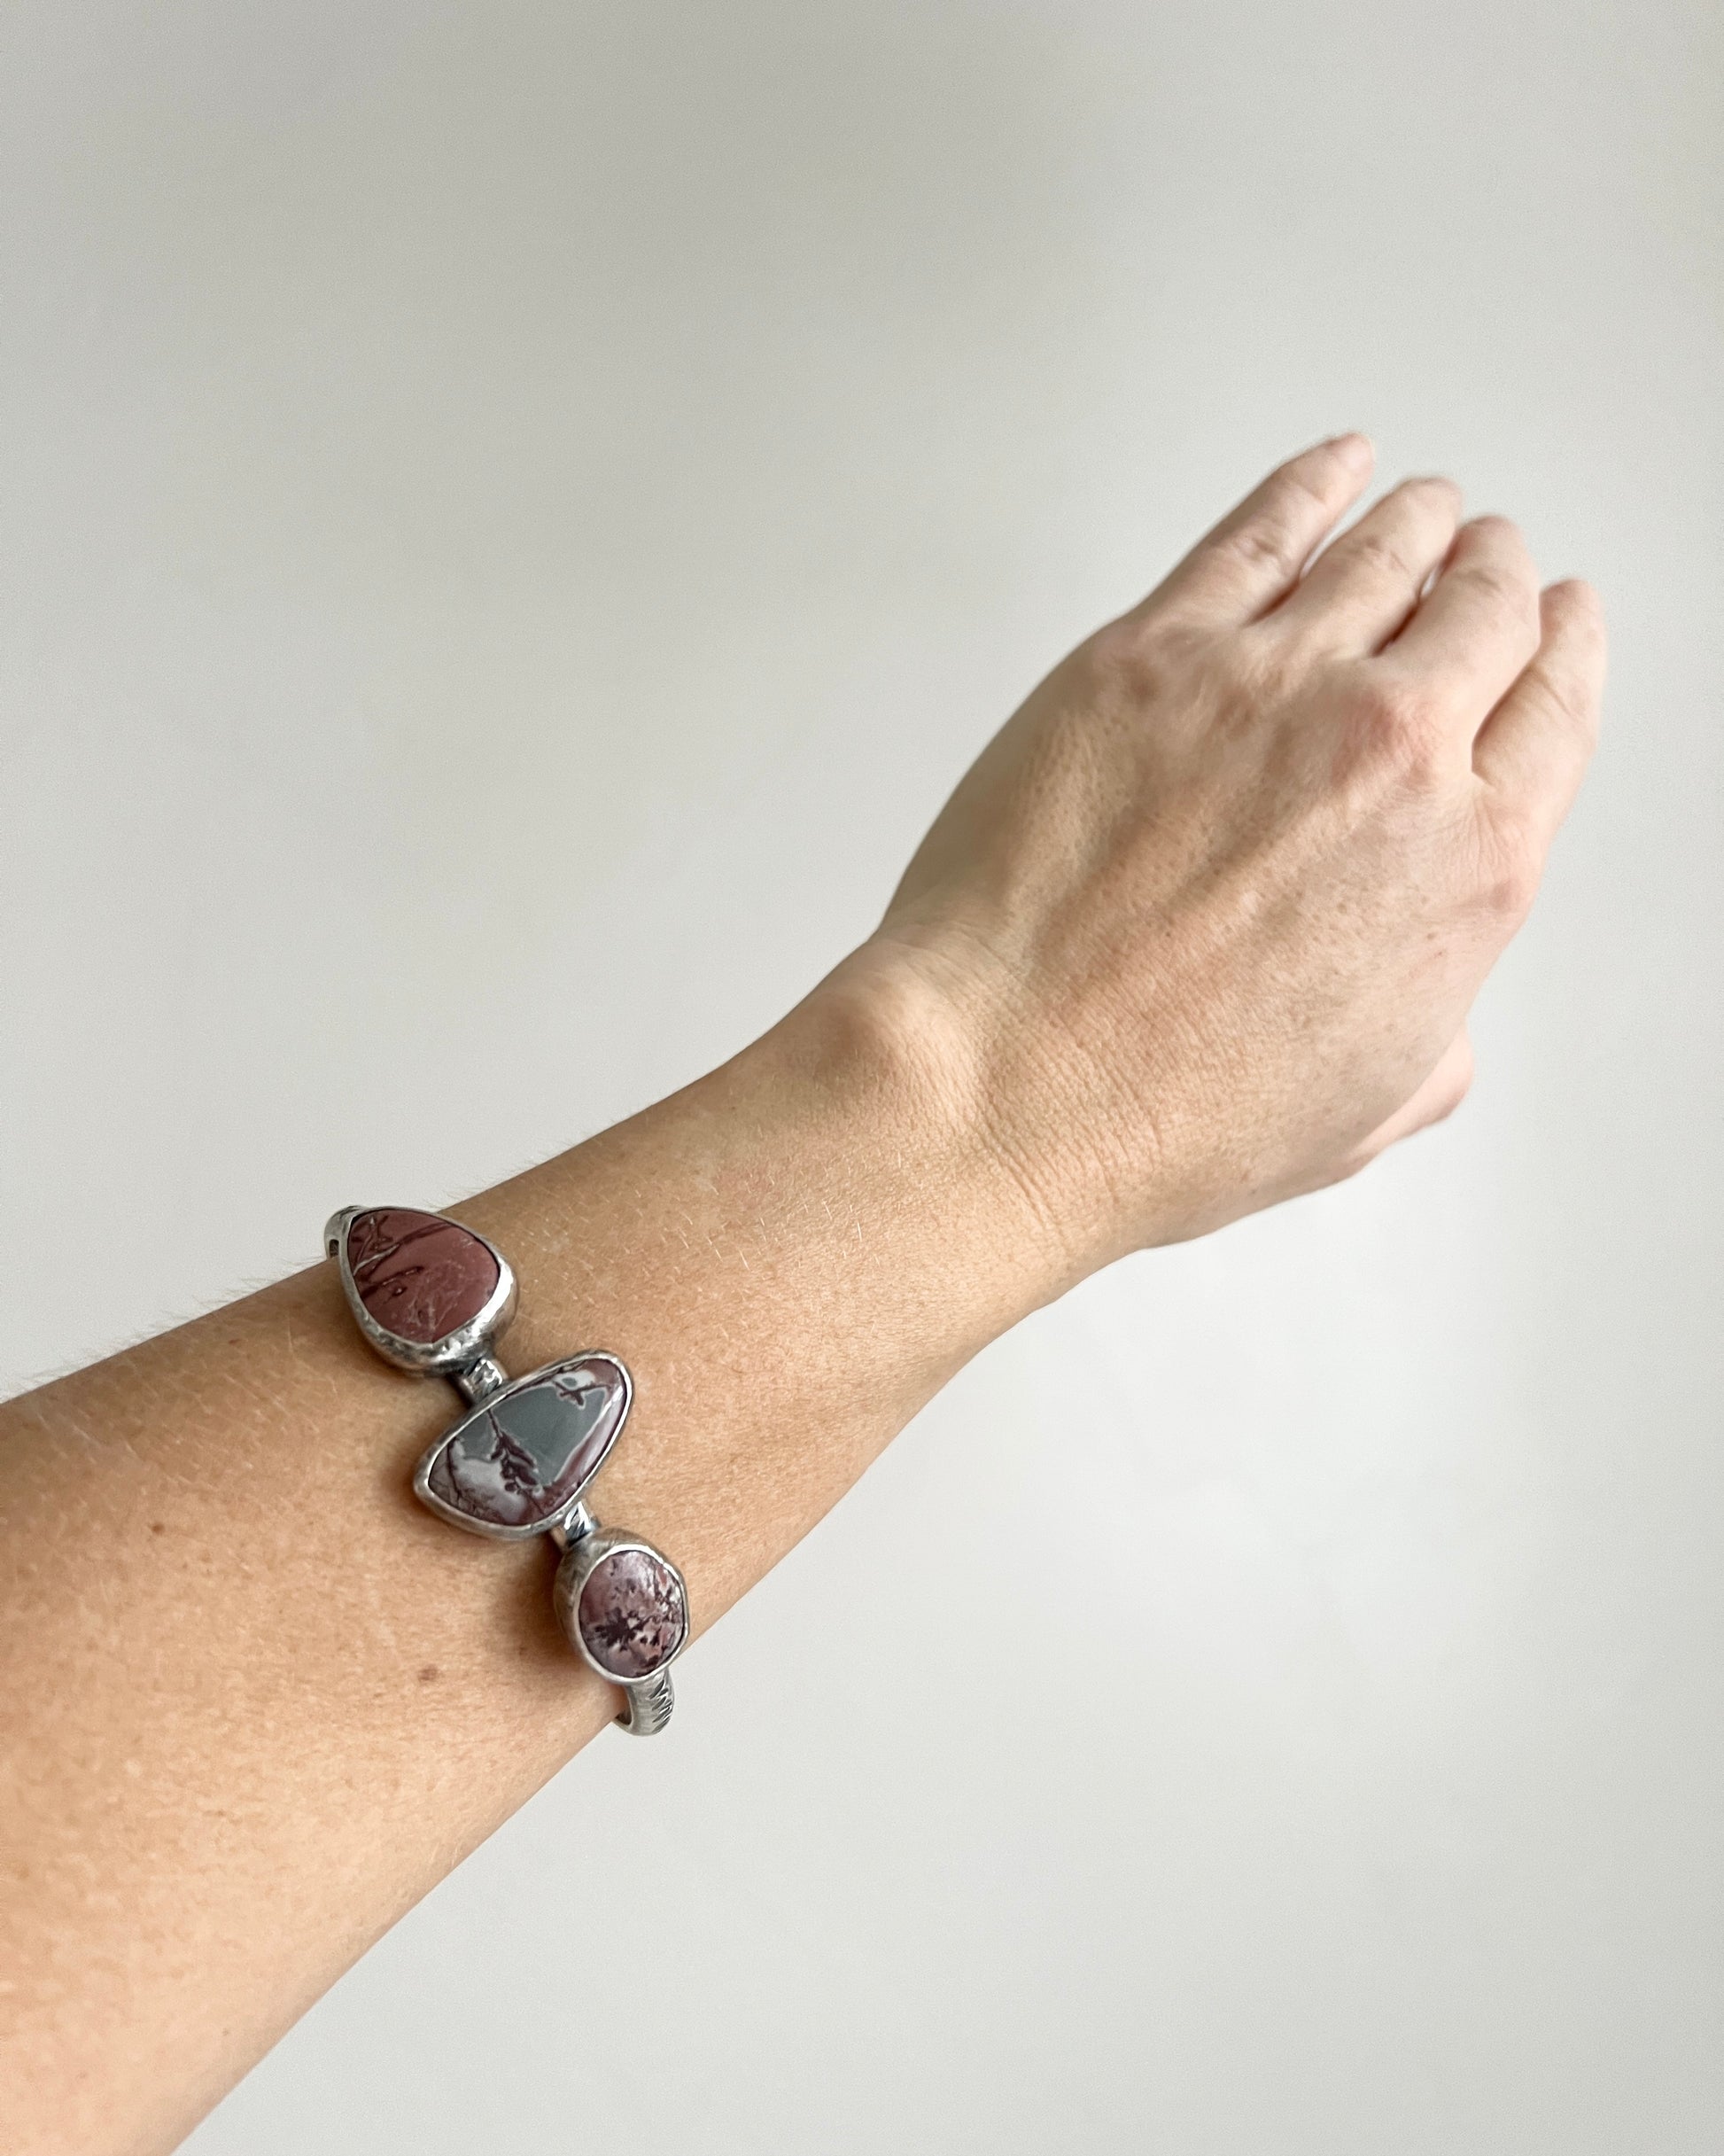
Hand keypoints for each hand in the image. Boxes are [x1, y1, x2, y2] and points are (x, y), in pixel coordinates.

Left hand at [842, 434, 1604, 1275]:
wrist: (1012, 1081)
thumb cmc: (1166, 1114)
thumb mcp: (1363, 1110)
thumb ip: (1430, 1025)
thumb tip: (1427, 999)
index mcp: (1472, 863)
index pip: (1557, 708)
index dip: (1567, 649)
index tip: (1564, 621)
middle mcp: (1393, 749)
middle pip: (1486, 609)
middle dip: (1497, 577)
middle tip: (1488, 560)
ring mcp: (1271, 682)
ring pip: (1386, 550)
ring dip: (1422, 520)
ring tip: (1426, 505)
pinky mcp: (1153, 650)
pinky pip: (1262, 529)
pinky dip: (1314, 483)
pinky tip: (1336, 467)